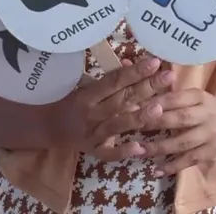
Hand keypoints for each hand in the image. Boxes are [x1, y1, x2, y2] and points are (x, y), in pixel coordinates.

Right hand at [49, 56, 175, 159]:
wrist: (48, 128)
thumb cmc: (70, 102)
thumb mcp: (83, 86)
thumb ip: (107, 79)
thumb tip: (130, 62)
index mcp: (87, 95)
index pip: (114, 81)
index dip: (134, 72)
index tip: (155, 62)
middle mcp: (91, 114)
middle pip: (121, 100)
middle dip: (146, 88)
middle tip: (168, 77)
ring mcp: (93, 134)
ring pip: (118, 125)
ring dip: (138, 118)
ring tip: (160, 108)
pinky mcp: (94, 151)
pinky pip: (109, 153)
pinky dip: (123, 151)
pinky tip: (140, 148)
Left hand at [130, 88, 215, 175]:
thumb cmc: (210, 107)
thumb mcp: (196, 96)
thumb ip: (173, 97)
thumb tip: (141, 97)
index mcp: (199, 96)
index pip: (175, 98)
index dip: (155, 103)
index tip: (134, 107)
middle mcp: (206, 113)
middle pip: (178, 119)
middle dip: (154, 123)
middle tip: (131, 127)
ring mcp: (210, 134)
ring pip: (182, 142)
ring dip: (159, 147)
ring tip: (139, 151)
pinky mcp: (213, 151)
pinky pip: (190, 159)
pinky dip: (173, 166)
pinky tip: (156, 170)